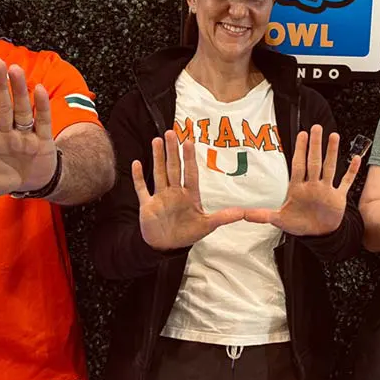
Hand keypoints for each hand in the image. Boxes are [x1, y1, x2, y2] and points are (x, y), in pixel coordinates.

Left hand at [0, 58, 57, 194]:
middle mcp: (5, 132)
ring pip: (21, 110)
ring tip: (15, 69)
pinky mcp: (42, 140)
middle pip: (2, 108)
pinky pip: (42, 121)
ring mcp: (24, 135)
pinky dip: (41, 106)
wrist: (30, 184)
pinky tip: (39, 89)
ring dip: (19, 91)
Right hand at [132, 130, 242, 249]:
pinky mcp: (147, 205)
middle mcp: (174, 192)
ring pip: (159, 173)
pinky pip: (141, 188)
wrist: (166, 247)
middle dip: (172, 151)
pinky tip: (136, 163)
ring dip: (157, 157)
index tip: (188, 142)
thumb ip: (223, 217)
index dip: (189, 158)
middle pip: (173, 167)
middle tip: (171, 132)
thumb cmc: (187, 234)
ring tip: (157, 140)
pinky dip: (138, 177)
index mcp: (189, 195)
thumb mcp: (207, 225)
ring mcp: (160, 197)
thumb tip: (242, 212)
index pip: (190, 172)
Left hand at [244, 126, 360, 235]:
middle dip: (315, 145)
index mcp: (298, 188)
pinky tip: (356, 158)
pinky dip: (351, 172)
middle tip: (316, 127)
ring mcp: (326, 190)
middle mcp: (313, 185)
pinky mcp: (339, 198)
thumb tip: (242, 214)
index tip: (301, 134)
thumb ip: (262, 215)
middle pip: (314, 161)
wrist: (318, 235)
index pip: (299, 165)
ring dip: (332, 153)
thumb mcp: (279, 220)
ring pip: (330, 167)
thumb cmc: (298, 224)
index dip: (300, 150)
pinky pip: (346, 182)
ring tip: (334, 136)